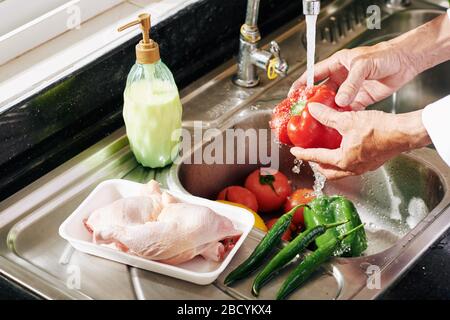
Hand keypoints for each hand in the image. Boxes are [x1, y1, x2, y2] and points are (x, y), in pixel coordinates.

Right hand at [289, 41, 418, 109]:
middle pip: (321, 91)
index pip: (314, 74)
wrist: (404, 62)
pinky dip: (342, 116)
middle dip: (312, 101)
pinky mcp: (360, 98)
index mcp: (337, 64)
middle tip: (303, 111)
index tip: (293, 94)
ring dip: (327, 111)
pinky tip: (337, 122)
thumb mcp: (363, 66)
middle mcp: (341, 77)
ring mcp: (350, 89)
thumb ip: (351, 84)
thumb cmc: (384, 55)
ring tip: (318, 120)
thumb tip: (340, 100)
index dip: (302, 84)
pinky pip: (348, 109)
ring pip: (333, 102)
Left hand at [290, 103, 430, 178]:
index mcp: (343, 160)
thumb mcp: (348, 119)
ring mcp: (363, 167)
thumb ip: (328, 115)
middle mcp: (352, 168)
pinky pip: (352, 166)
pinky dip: (343, 161)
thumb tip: (313, 109)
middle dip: (317, 164)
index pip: (317, 158)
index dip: (303, 154)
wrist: (405, 133)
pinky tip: (345, 149)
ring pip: (340, 171)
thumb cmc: (381, 129)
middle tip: (309, 155)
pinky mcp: (372, 163)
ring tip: (325, 153)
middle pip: (328, 172)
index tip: (294, 151)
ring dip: (330, 164)